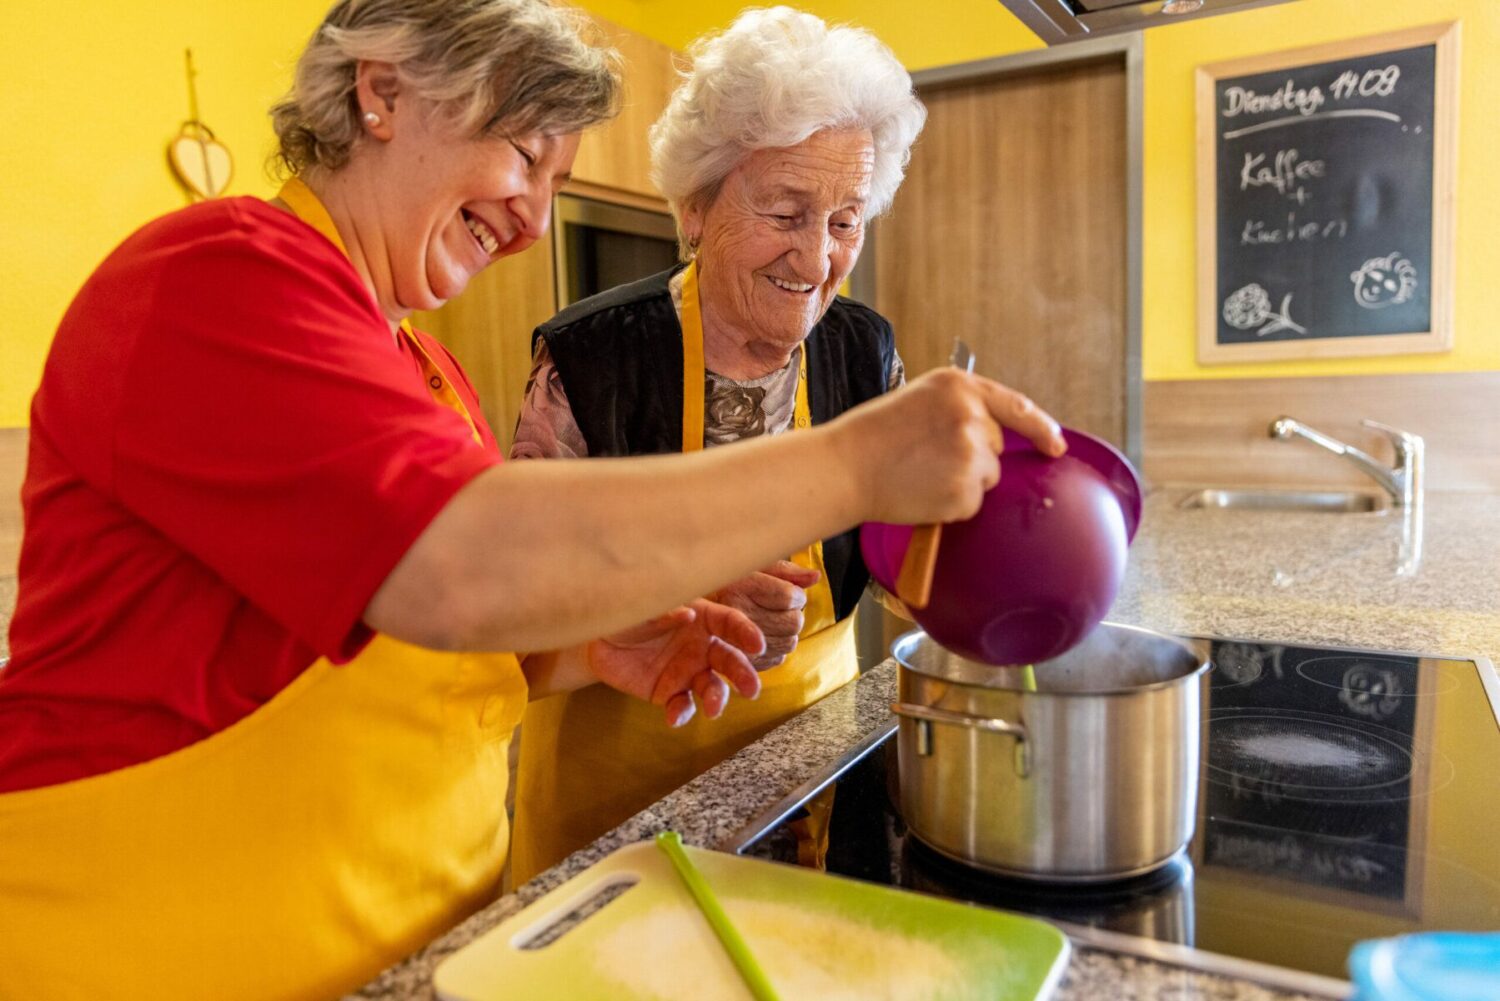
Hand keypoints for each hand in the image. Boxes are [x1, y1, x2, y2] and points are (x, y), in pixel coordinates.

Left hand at [588, 599, 765, 726]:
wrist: (598, 641)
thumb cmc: (627, 616)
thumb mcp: (641, 609)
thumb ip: (662, 612)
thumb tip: (688, 614)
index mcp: (702, 617)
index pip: (731, 623)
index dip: (746, 633)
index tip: (757, 646)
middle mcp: (702, 646)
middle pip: (731, 660)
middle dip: (744, 675)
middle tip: (752, 689)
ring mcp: (689, 672)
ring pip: (713, 687)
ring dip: (717, 699)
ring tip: (712, 709)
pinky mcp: (671, 693)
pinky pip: (683, 706)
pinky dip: (682, 713)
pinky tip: (674, 718)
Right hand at [708, 561, 821, 668]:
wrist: (689, 618)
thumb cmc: (725, 586)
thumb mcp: (750, 567)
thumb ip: (783, 570)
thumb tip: (814, 577)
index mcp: (737, 586)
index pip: (790, 597)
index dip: (796, 594)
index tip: (789, 594)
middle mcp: (734, 614)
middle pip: (793, 622)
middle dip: (792, 615)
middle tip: (778, 610)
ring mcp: (734, 642)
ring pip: (789, 642)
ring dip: (785, 634)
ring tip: (768, 624)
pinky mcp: (737, 663)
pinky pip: (776, 659)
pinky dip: (775, 650)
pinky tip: (760, 641)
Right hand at [838, 368, 1064, 525]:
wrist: (846, 468)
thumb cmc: (875, 437)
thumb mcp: (921, 401)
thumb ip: (961, 409)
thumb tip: (995, 436)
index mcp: (960, 386)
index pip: (1017, 406)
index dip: (1042, 428)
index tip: (1056, 445)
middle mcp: (972, 415)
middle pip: (996, 446)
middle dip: (973, 456)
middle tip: (926, 458)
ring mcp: (972, 453)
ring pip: (986, 476)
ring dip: (963, 481)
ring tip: (921, 474)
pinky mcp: (966, 489)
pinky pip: (973, 503)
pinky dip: (952, 504)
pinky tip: (922, 491)